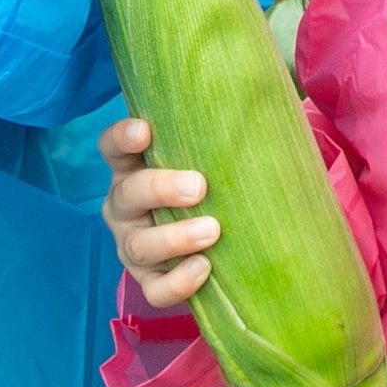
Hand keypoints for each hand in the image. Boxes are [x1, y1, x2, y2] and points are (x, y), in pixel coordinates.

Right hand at [100, 117, 217, 310]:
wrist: (220, 246)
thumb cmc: (214, 186)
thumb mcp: (210, 160)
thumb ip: (222, 136)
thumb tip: (273, 97)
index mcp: (133, 170)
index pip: (113, 148)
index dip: (121, 138)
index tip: (144, 130)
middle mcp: (126, 208)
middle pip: (128, 194)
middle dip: (161, 188)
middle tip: (199, 186)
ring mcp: (133, 247)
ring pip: (140, 245)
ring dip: (174, 237)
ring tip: (212, 230)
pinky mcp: (149, 282)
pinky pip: (155, 289)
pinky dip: (178, 282)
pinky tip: (204, 268)